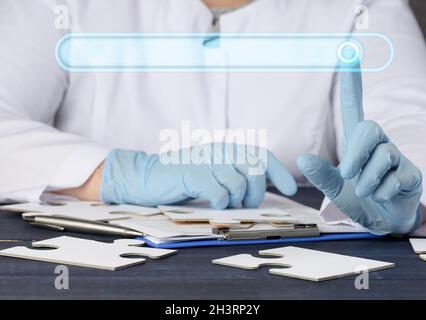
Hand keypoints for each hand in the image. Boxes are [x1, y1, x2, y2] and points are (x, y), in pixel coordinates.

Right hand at [100, 143, 296, 208]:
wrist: (148, 177)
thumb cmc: (184, 179)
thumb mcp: (213, 172)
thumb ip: (234, 174)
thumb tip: (259, 191)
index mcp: (227, 149)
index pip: (262, 155)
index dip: (279, 173)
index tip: (291, 191)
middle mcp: (220, 150)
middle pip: (255, 170)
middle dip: (255, 193)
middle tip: (244, 204)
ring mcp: (206, 161)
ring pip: (239, 183)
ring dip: (236, 200)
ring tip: (224, 204)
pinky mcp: (193, 174)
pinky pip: (220, 193)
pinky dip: (219, 203)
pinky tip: (210, 203)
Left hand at [297, 65, 422, 234]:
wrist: (382, 220)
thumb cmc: (356, 199)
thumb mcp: (334, 189)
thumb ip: (321, 175)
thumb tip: (302, 158)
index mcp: (356, 144)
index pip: (354, 107)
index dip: (351, 84)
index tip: (349, 54)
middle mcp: (377, 144)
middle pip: (369, 128)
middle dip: (355, 153)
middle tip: (346, 173)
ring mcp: (396, 157)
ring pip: (382, 155)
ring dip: (366, 179)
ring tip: (364, 191)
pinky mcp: (410, 173)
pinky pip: (395, 176)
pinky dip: (380, 191)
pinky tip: (380, 195)